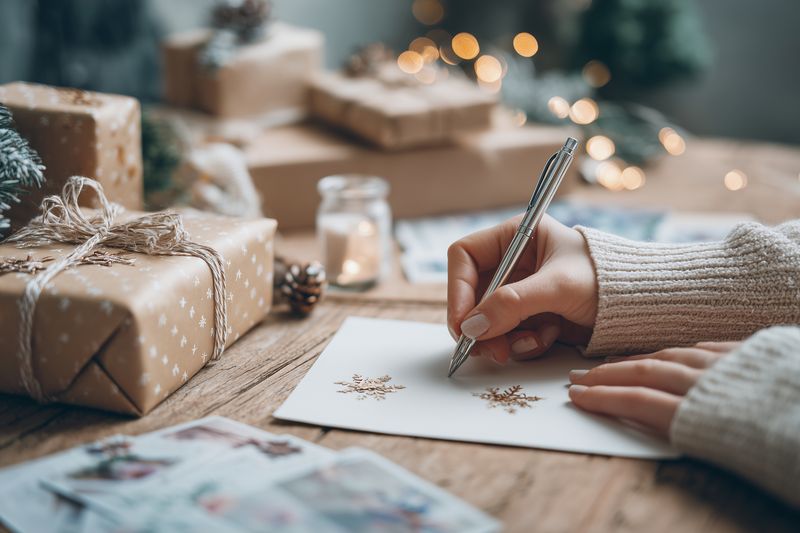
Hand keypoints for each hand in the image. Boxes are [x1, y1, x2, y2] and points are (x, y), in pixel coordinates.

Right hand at [447, 214, 597, 364]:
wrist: (640, 305)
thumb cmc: (607, 280)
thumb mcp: (558, 287)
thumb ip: (513, 304)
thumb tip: (471, 327)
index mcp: (514, 237)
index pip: (464, 257)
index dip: (457, 289)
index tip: (462, 322)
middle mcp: (511, 262)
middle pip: (470, 295)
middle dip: (481, 324)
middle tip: (489, 349)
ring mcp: (518, 291)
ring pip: (486, 320)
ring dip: (503, 337)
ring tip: (532, 342)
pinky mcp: (528, 316)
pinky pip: (506, 334)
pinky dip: (523, 342)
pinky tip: (548, 337)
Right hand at [568, 342, 740, 436]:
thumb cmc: (785, 448)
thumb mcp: (729, 452)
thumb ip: (685, 431)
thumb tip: (654, 417)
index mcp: (700, 414)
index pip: (637, 400)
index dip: (602, 397)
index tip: (576, 395)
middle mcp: (709, 382)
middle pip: (646, 373)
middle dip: (607, 374)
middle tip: (579, 375)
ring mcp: (730, 364)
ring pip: (671, 355)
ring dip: (635, 358)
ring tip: (612, 361)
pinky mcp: (753, 354)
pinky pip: (706, 346)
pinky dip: (679, 349)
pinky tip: (669, 351)